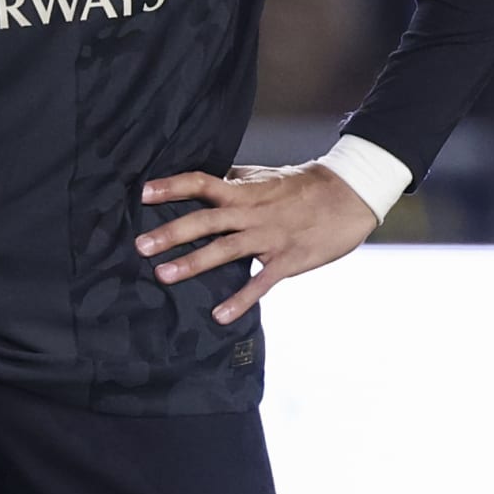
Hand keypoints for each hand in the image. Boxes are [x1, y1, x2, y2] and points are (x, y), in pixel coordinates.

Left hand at [136, 160, 377, 325]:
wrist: (352, 194)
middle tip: (140, 246)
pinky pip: (260, 282)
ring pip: (225, 249)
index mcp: (246, 191)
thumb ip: (240, 180)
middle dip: (171, 232)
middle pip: (205, 219)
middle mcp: (252, 213)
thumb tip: (215, 177)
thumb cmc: (308, 185)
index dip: (172, 187)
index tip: (143, 193)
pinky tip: (219, 316)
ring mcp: (269, 237)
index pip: (202, 183)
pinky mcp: (288, 260)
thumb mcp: (270, 177)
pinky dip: (240, 300)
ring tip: (164, 276)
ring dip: (193, 263)